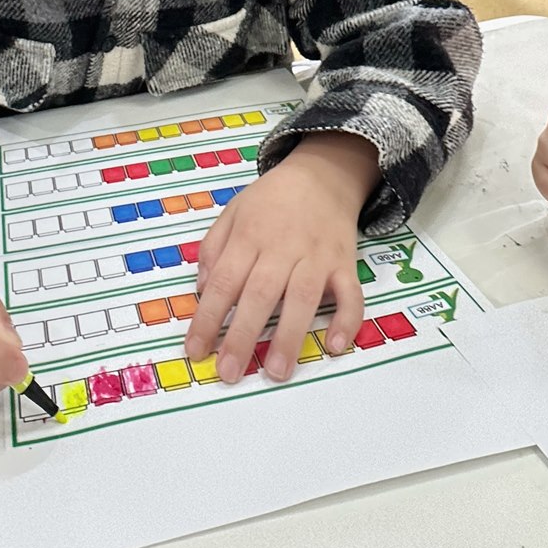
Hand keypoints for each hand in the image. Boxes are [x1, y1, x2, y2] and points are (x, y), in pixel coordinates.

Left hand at [184, 133, 378, 384]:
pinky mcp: (345, 263)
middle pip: (260, 294)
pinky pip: (351, 294)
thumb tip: (203, 291)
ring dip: (288, 336)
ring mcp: (317, 256)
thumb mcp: (233, 212)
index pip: (224, 281)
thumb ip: (213, 249)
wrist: (323, 173)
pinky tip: (335, 345)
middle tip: (228, 374)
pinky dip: (347, 319)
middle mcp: (282, 247)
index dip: (208, 318)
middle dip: (242, 336)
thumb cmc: (271, 200)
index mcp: (249, 235)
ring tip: (276, 372)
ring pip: (303, 298)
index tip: (196, 351)